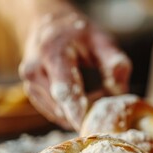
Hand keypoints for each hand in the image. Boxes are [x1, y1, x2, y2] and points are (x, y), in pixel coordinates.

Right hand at [19, 12, 130, 130]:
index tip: (88, 126)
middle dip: (85, 113)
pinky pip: (55, 113)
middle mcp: (34, 71)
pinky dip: (71, 112)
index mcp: (52, 53)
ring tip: (95, 97)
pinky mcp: (32, 94)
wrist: (48, 26)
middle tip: (106, 112)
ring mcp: (30, 84)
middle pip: (61, 105)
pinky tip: (83, 100)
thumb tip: (121, 89)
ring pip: (58, 113)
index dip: (77, 110)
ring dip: (78, 113)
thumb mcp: (101, 40)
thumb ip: (114, 61)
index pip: (64, 89)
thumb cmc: (79, 35)